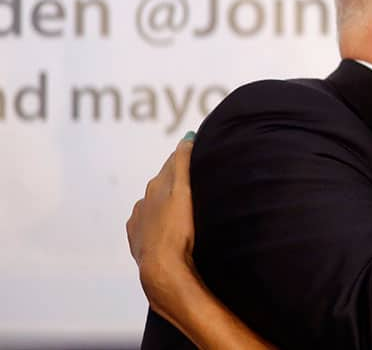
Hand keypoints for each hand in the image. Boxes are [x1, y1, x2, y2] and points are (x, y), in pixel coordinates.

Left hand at [126, 136, 197, 305]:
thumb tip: (186, 138)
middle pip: (162, 184)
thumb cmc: (177, 230)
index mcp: (157, 186)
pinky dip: (157, 223)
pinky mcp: (137, 240)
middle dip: (175, 181)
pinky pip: (147, 225)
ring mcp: (139, 221)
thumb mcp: (185, 191)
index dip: (185, 158)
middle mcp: (144, 201)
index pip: (173, 164)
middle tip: (194, 182)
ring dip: (166, 203)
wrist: (162, 269)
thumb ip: (184, 163)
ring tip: (183, 210)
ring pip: (154, 205)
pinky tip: (168, 229)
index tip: (197, 153)